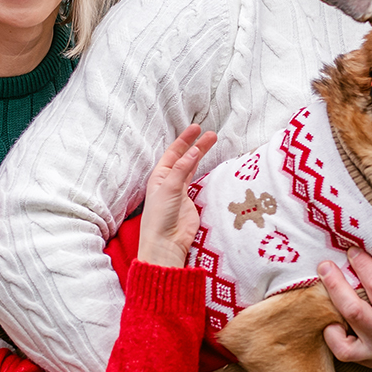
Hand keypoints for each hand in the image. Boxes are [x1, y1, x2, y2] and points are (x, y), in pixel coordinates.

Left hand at [135, 124, 217, 266]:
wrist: (166, 242)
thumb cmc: (160, 217)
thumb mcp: (169, 189)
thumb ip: (182, 169)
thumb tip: (193, 151)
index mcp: (159, 176)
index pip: (173, 153)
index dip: (185, 140)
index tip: (196, 128)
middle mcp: (169, 181)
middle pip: (184, 158)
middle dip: (196, 145)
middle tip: (210, 134)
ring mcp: (180, 191)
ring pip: (191, 167)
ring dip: (201, 155)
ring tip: (213, 142)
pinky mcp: (190, 201)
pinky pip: (196, 181)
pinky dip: (202, 170)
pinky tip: (208, 162)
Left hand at [318, 249, 371, 371]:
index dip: (363, 266)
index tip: (353, 250)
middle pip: (353, 306)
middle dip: (336, 282)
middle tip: (326, 264)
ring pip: (345, 324)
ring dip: (331, 300)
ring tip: (324, 281)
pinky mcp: (369, 360)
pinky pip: (342, 350)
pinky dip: (331, 335)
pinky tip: (331, 318)